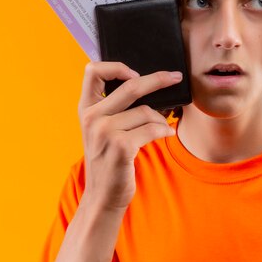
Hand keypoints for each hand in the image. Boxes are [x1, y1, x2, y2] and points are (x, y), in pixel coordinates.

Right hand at [77, 61, 181, 212]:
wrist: (103, 196)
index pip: (93, 71)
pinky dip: (164, 131)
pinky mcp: (120, 146)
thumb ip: (115, 108)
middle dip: (158, 79)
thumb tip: (151, 85)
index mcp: (86, 108)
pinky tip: (166, 134)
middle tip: (175, 77)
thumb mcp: (102, 130)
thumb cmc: (109, 159)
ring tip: (163, 128)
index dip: (116, 66)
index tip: (135, 73)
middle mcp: (92, 117)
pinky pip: (152, 129)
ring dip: (161, 119)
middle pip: (131, 86)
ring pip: (147, 111)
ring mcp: (104, 132)